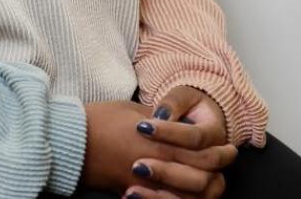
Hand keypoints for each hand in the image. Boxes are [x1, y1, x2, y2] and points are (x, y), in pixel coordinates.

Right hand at [80, 100, 235, 197]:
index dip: (219, 151)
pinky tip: (184, 194)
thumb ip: (159, 117)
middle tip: (226, 161)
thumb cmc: (100, 119)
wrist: (72, 139)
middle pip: (202, 179)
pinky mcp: (133, 193)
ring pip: (189, 198)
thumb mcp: (133, 110)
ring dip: (203, 190)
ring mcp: (146, 184)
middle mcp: (157, 166)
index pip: (202, 151)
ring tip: (212, 180)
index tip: (228, 146)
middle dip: (217, 172)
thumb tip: (176, 120)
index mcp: (159, 141)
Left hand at [123, 87, 235, 197]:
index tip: (141, 127)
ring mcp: (210, 184)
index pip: (195, 138)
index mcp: (215, 134)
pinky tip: (133, 195)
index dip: (169, 133)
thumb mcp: (182, 96)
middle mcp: (217, 164)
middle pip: (199, 176)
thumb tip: (160, 115)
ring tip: (132, 188)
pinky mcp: (197, 196)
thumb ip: (173, 103)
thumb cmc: (186, 106)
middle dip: (167, 171)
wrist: (194, 123)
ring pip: (194, 198)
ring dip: (162, 196)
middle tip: (136, 164)